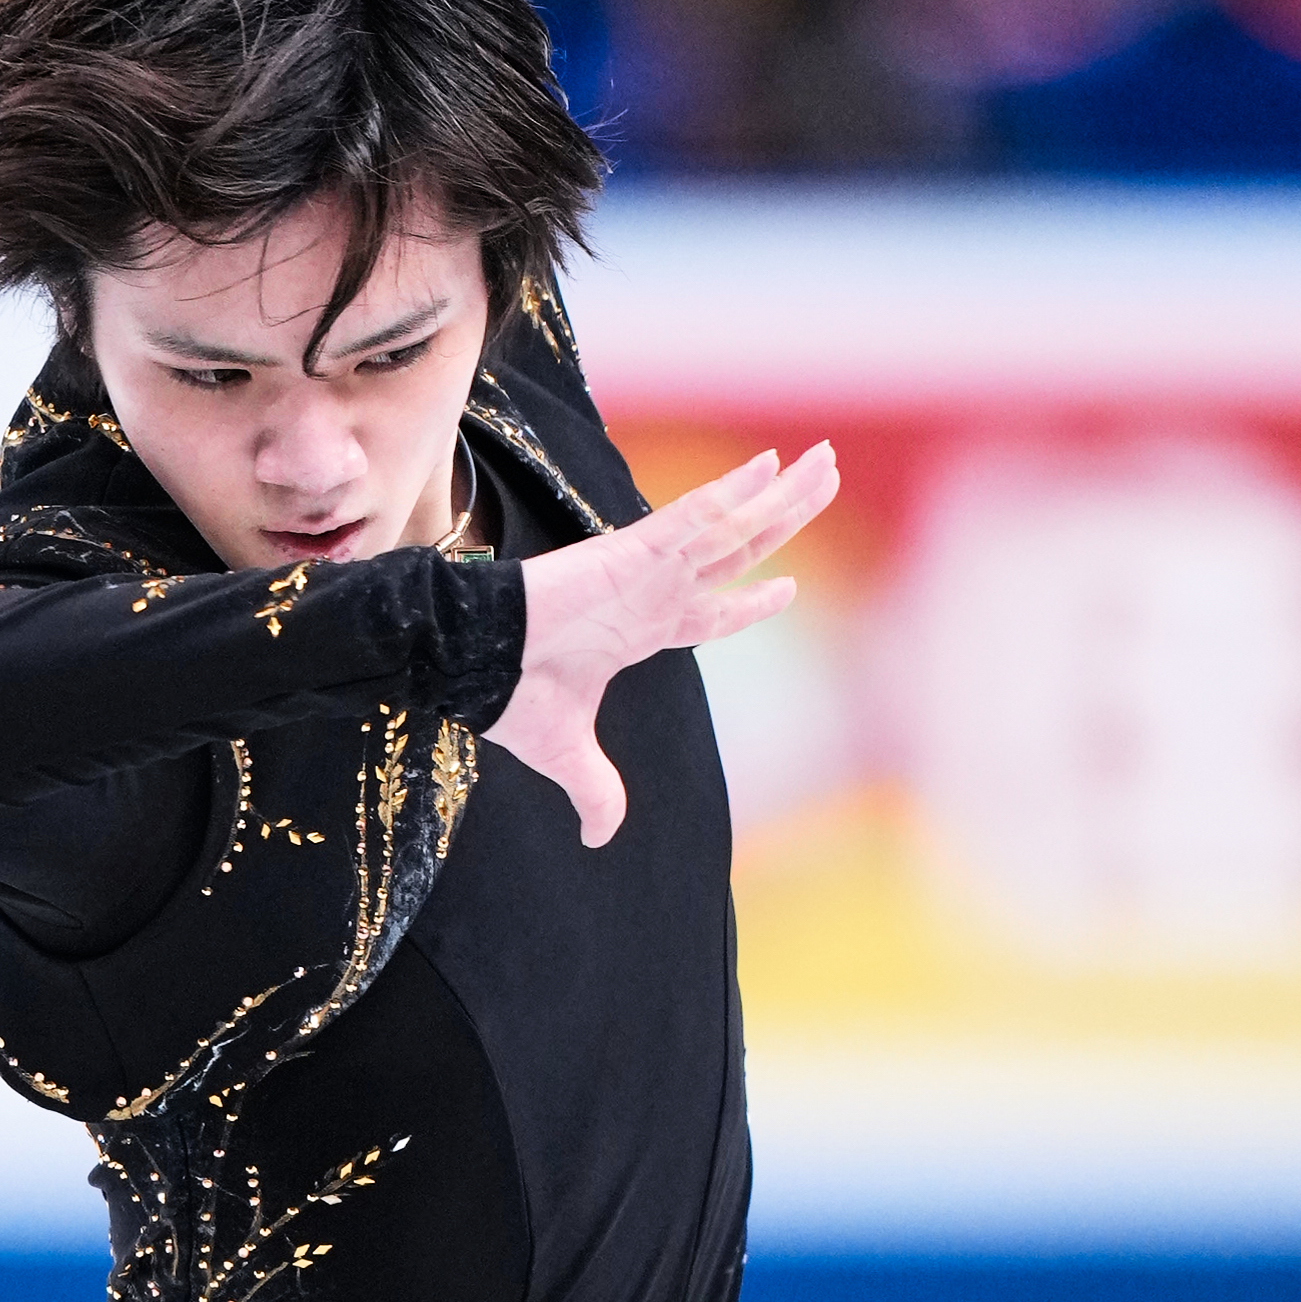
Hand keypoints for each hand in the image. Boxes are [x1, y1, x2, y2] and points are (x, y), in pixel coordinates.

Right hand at [487, 445, 838, 846]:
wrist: (474, 663)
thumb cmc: (509, 693)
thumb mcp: (567, 754)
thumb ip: (595, 790)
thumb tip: (599, 839)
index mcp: (645, 628)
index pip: (713, 611)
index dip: (753, 601)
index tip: (790, 588)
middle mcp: (656, 590)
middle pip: (739, 550)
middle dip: (784, 517)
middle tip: (826, 479)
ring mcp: (648, 568)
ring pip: (730, 526)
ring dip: (778, 496)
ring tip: (822, 462)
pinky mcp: (630, 552)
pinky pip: (689, 519)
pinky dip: (728, 495)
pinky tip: (765, 469)